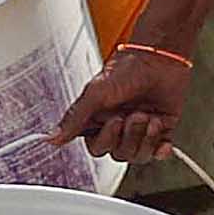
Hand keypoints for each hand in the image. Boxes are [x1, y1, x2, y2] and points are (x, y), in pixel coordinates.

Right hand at [61, 41, 191, 165]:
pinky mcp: (161, 132)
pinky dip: (160, 149)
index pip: (97, 147)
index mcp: (99, 121)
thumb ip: (75, 118)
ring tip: (150, 117)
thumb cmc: (127, 70)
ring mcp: (140, 131)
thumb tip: (51, 138)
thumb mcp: (96, 92)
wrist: (159, 59)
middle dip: (129, 135)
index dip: (106, 139)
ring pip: (138, 155)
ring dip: (145, 137)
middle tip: (135, 114)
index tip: (114, 120)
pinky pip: (158, 154)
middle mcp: (118, 129)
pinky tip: (160, 132)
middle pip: (118, 154)